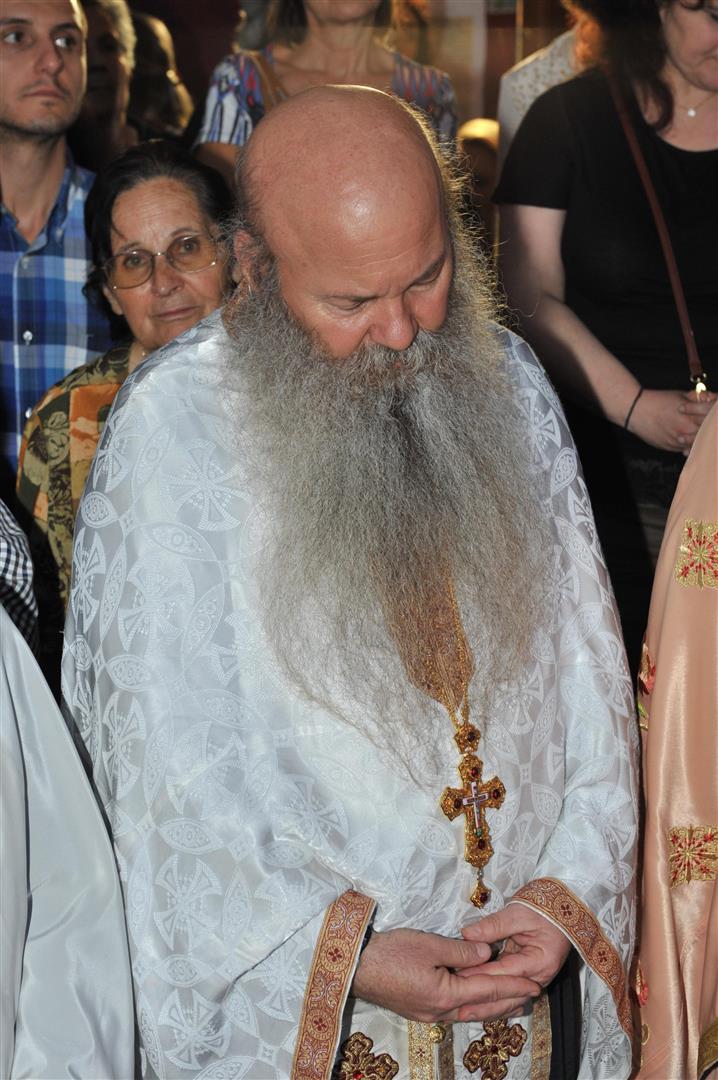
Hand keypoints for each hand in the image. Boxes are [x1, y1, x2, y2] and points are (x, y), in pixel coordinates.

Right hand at [351, 927, 541, 1023]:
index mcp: (447, 995)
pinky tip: (477, 1000)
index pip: (489, 990)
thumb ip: (462, 950)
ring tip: (512, 1001)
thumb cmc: (391, 952)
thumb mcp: (430, 944)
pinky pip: (456, 1010)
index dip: (514, 986)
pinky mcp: (420, 1010)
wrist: (356, 967)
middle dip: (509, 1002)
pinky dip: (474, 1005)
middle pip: (483, 1008)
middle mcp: (441, 1011)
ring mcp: (429, 1014)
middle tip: (532, 996)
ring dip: (493, 1006)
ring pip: (470, 1011)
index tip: (535, 985)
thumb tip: (488, 954)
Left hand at [457, 904, 570, 1020]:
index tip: (459, 976)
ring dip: (488, 1008)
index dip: (481, 974)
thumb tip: (467, 934)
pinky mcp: (528, 978)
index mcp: (541, 961)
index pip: (506, 972)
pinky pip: (511, 994)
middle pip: (509, 996)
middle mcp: (540, 977)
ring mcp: (535, 980)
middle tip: (459, 1006)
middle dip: (483, 1003)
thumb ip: (493, 926)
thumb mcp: (518, 913)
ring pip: (510, 1001)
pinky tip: (480, 1008)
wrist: (564, 909)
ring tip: (465, 1013)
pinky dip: (496, 1002)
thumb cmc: (544, 909)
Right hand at [628, 388, 714, 453]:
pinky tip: (687, 439)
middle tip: (710, 428)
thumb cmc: (657, 401)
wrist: (637, 411)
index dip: (714, 420)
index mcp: (690, 417)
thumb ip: (697, 399)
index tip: (714, 418)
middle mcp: (685, 431)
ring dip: (699, 440)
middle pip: (705, 436)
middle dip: (709, 431)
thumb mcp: (680, 395)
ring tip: (700, 435)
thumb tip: (710, 398)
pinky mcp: (669, 447)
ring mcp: (677, 441)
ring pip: (696, 445)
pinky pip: (684, 449)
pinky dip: (688, 445)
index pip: (711, 422)